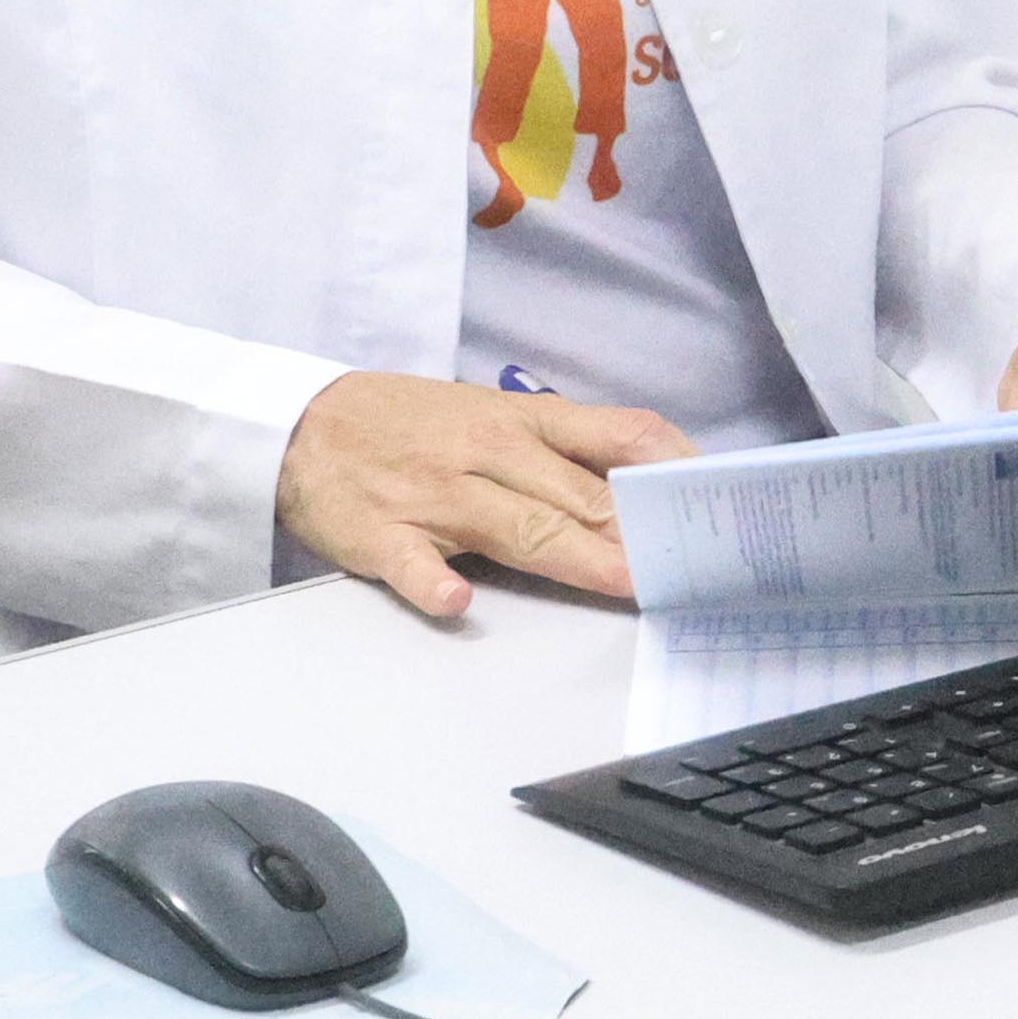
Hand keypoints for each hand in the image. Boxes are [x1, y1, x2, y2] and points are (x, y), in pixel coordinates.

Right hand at [276, 372, 693, 620]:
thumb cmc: (413, 425)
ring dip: (572, 554)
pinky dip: (434, 582)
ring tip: (622, 583)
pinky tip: (458, 601)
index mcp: (523, 423)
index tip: (719, 502)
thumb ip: (567, 452)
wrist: (298, 423)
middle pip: (578, 494)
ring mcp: (433, 494)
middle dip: (638, 532)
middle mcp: (487, 452)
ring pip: (513, 524)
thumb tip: (648, 493)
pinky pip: (411, 562)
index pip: (616, 437)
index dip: (672, 470)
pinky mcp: (379, 534)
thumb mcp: (494, 417)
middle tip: (696, 567)